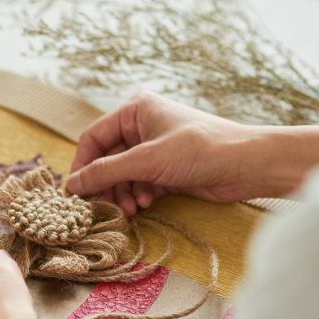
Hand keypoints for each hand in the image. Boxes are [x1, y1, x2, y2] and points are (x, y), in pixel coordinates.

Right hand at [67, 91, 256, 213]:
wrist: (247, 165)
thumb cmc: (200, 150)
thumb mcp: (148, 160)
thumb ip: (107, 172)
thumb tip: (72, 185)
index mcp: (135, 110)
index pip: (94, 137)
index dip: (83, 165)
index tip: (75, 193)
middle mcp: (143, 126)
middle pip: (107, 159)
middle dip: (106, 184)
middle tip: (102, 207)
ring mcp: (155, 148)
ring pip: (123, 174)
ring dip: (123, 193)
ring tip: (131, 208)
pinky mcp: (167, 168)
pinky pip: (139, 183)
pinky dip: (138, 195)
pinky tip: (145, 204)